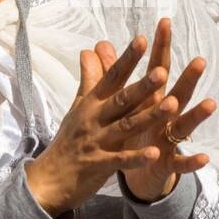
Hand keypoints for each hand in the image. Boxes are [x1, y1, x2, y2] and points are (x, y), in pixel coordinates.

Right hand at [25, 34, 171, 216]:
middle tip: (162, 71)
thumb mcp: (77, 108)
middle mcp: (94, 119)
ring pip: (126, 127)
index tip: (142, 39)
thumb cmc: (68, 141)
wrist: (47, 180)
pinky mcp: (99, 166)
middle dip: (143, 86)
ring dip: (149, 116)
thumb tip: (88, 50)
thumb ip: (89, 80)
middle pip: (121, 99)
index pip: (111, 76)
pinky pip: (121, 160)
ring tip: (171, 106)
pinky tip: (155, 152)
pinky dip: (137, 157)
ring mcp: (96, 142)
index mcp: (91, 103)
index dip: (127, 58)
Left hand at [116, 19, 216, 201]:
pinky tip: (205, 158)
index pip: (157, 68)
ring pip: (184, 125)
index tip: (165, 22)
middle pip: (178, 93)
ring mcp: (169, 139)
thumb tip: (99, 44)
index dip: (160, 47)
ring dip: (196, 115)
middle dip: (188, 78)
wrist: (139, 171)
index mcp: (151, 99)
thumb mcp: (123, 102)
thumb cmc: (133, 131)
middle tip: (200, 60)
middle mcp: (165, 116)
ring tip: (210, 103)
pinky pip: (181, 162)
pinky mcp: (168, 163)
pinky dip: (192, 161)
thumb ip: (111, 74)